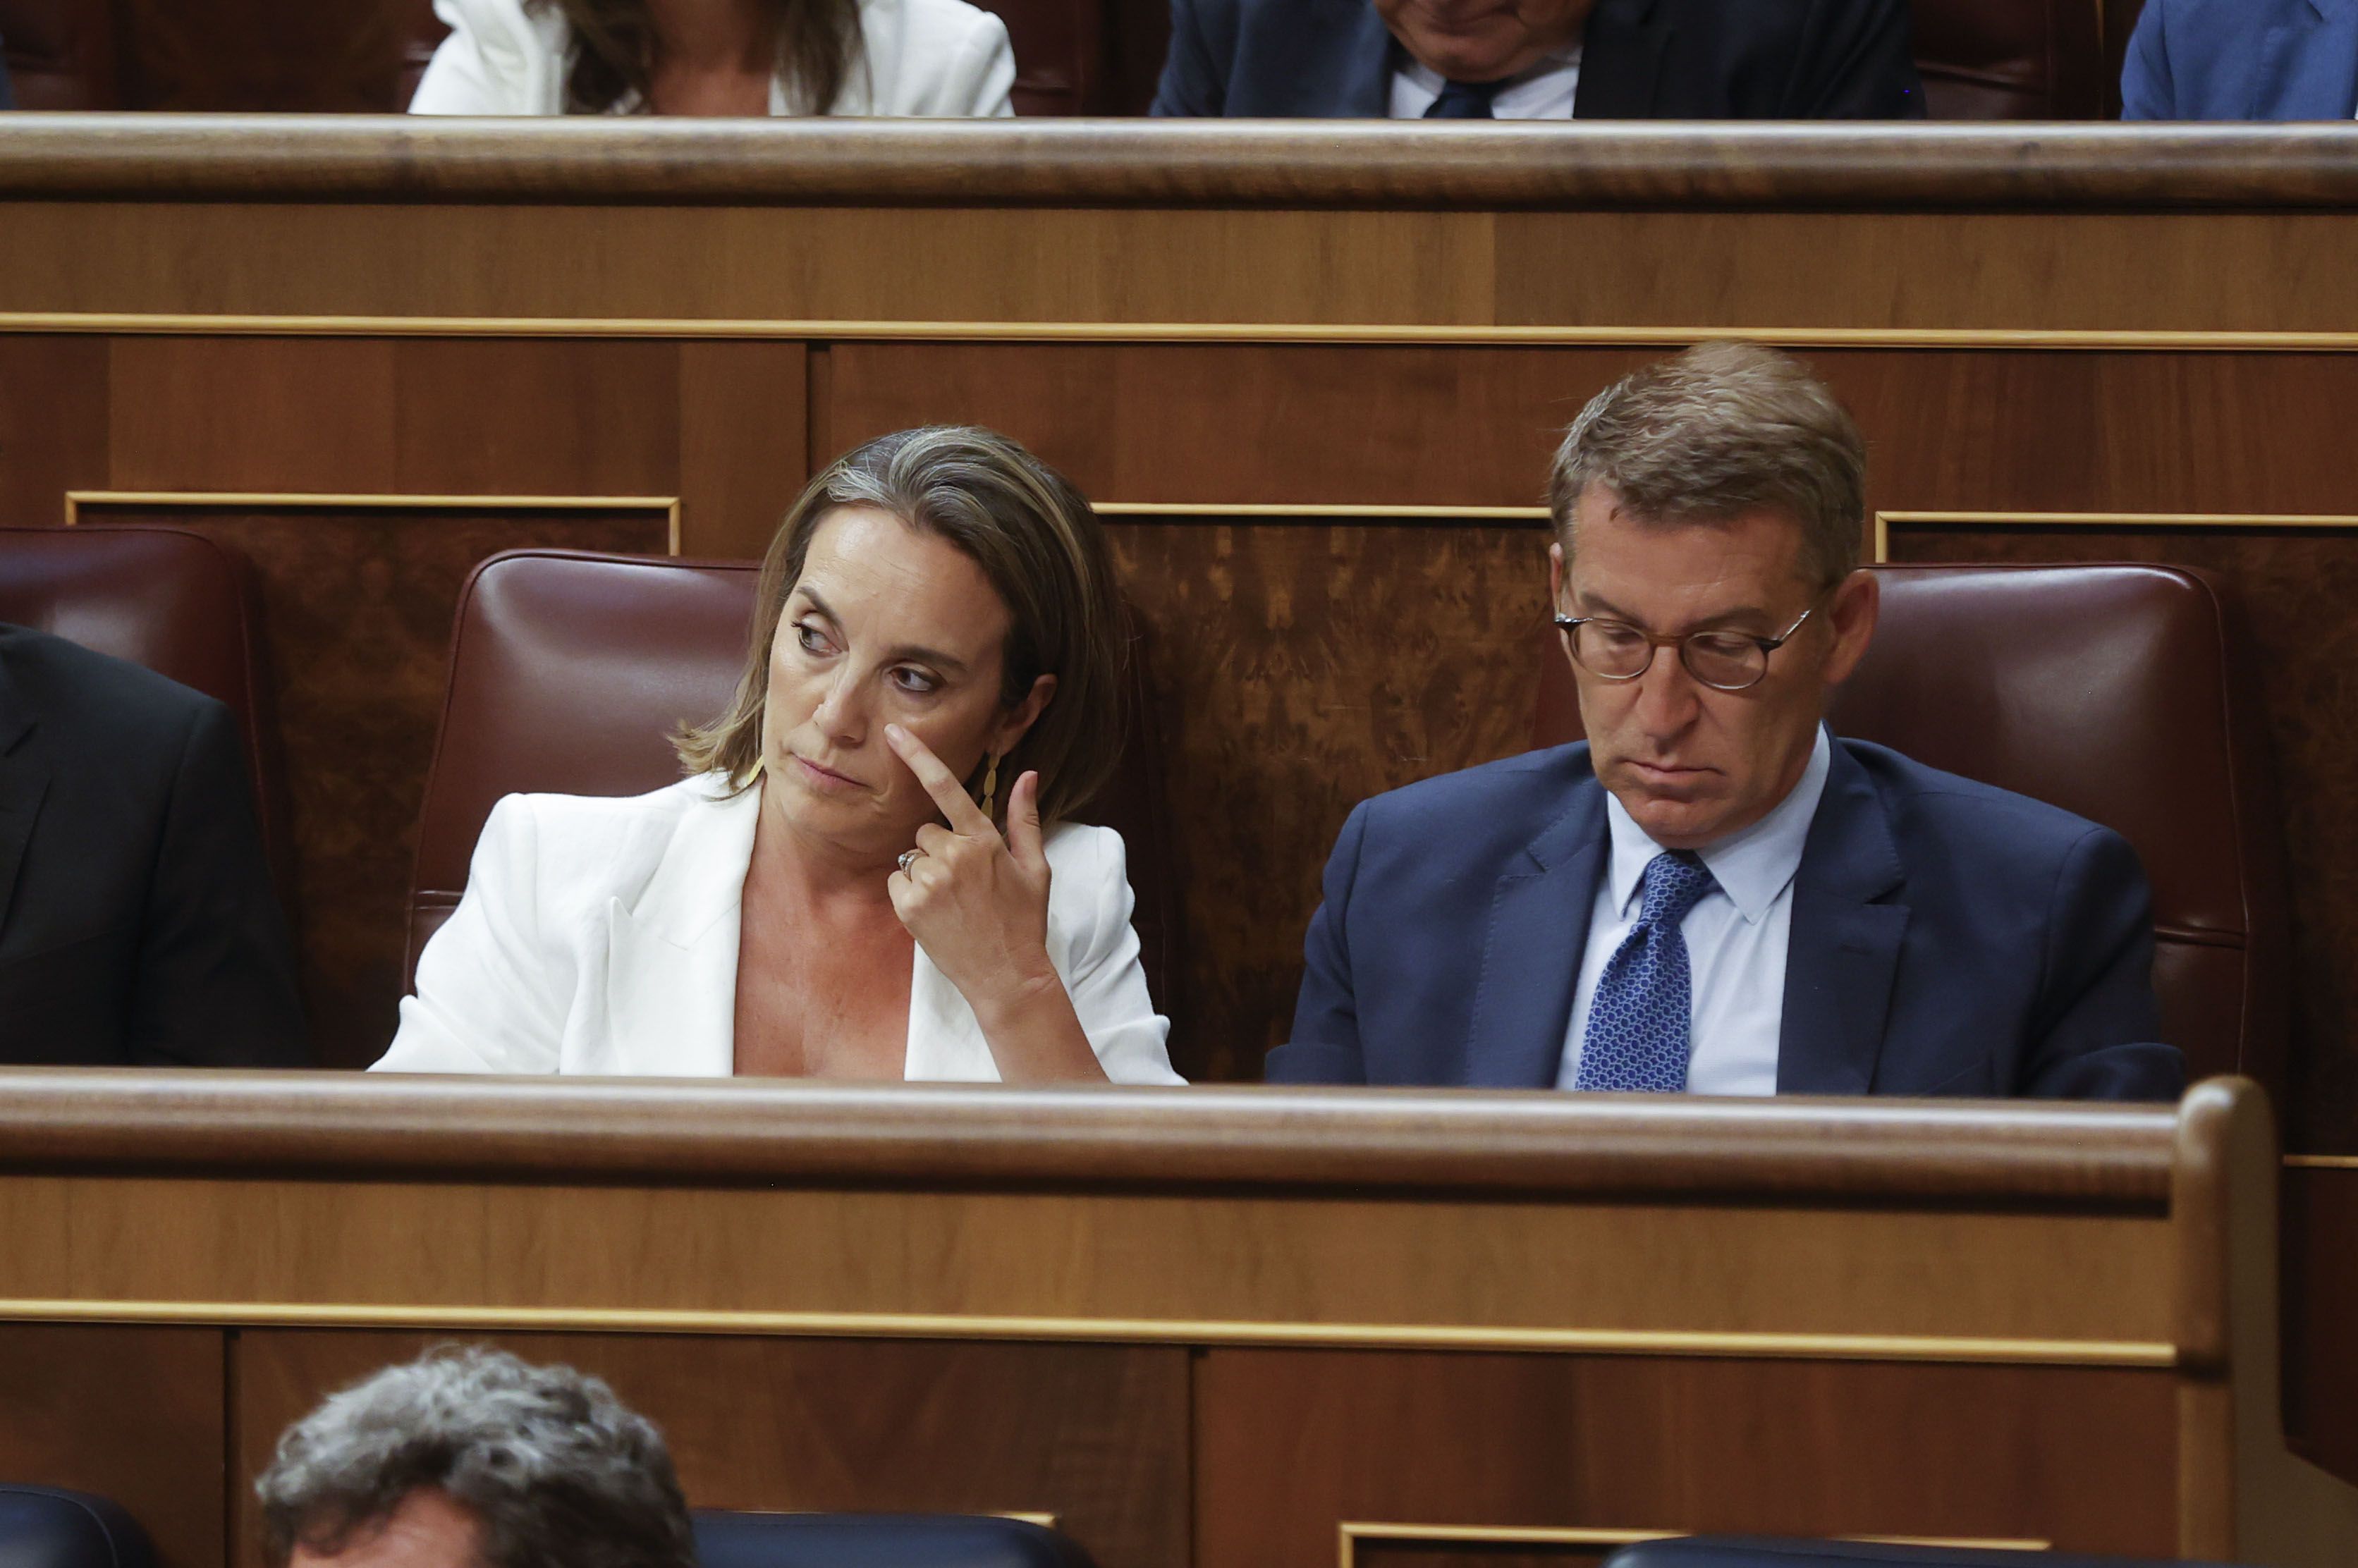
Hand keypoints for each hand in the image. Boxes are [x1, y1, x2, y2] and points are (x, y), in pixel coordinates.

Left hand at [884, 724, 1057, 1019]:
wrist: (1006, 976)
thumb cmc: (1024, 921)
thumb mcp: (1035, 868)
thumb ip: (1025, 818)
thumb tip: (1028, 774)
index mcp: (984, 841)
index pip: (946, 787)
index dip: (918, 755)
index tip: (893, 731)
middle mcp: (953, 856)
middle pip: (926, 830)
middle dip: (940, 848)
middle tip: (965, 882)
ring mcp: (929, 882)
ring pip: (912, 856)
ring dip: (926, 872)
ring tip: (953, 902)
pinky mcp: (908, 907)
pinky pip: (896, 881)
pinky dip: (910, 894)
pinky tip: (936, 913)